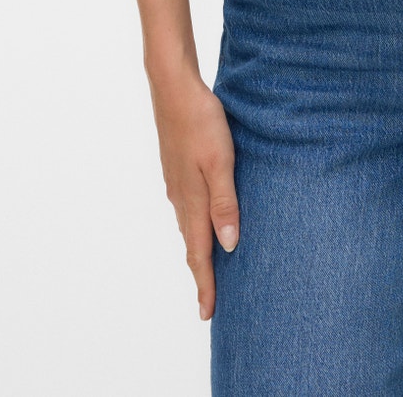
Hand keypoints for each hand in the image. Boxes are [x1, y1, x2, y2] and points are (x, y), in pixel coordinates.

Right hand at [148, 67, 239, 320]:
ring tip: (210, 267)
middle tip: (210, 301)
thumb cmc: (201, 122)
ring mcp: (176, 183)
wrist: (173, 88)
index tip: (208, 315)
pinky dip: (196, 224)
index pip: (199, 254)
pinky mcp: (177, 169)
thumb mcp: (220, 161)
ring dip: (199, 250)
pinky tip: (205, 220)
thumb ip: (225, 202)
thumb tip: (229, 245)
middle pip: (192, 245)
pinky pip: (187, 208)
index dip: (205, 285)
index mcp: (192, 201)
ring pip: (189, 226)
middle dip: (202, 275)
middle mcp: (180, 198)